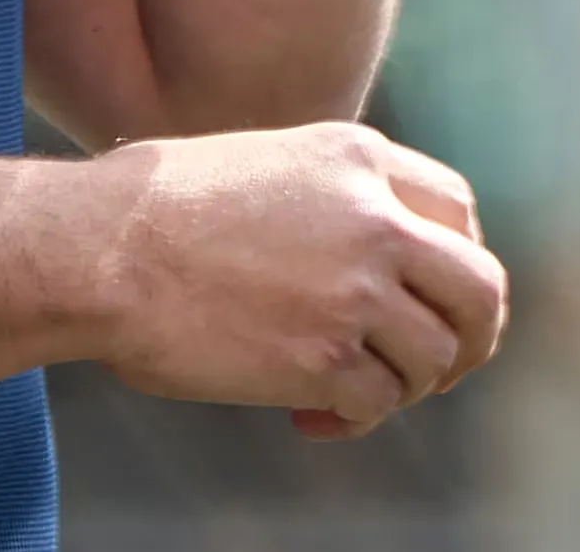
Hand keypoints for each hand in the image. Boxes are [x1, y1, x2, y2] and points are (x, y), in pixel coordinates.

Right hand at [91, 121, 510, 437]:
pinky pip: (379, 403)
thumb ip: (329, 195)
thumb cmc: (153, 208)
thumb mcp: (263, 163)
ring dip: (401, 387)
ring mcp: (354, 289)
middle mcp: (373, 218)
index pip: (458, 209)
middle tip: (437, 370)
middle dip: (471, 338)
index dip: (454, 261)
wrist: (98, 250)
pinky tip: (309, 419)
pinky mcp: (323, 356)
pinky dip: (354, 421)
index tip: (427, 296)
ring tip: (345, 395)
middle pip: (480, 288)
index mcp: (357, 158)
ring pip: (435, 356)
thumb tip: (367, 258)